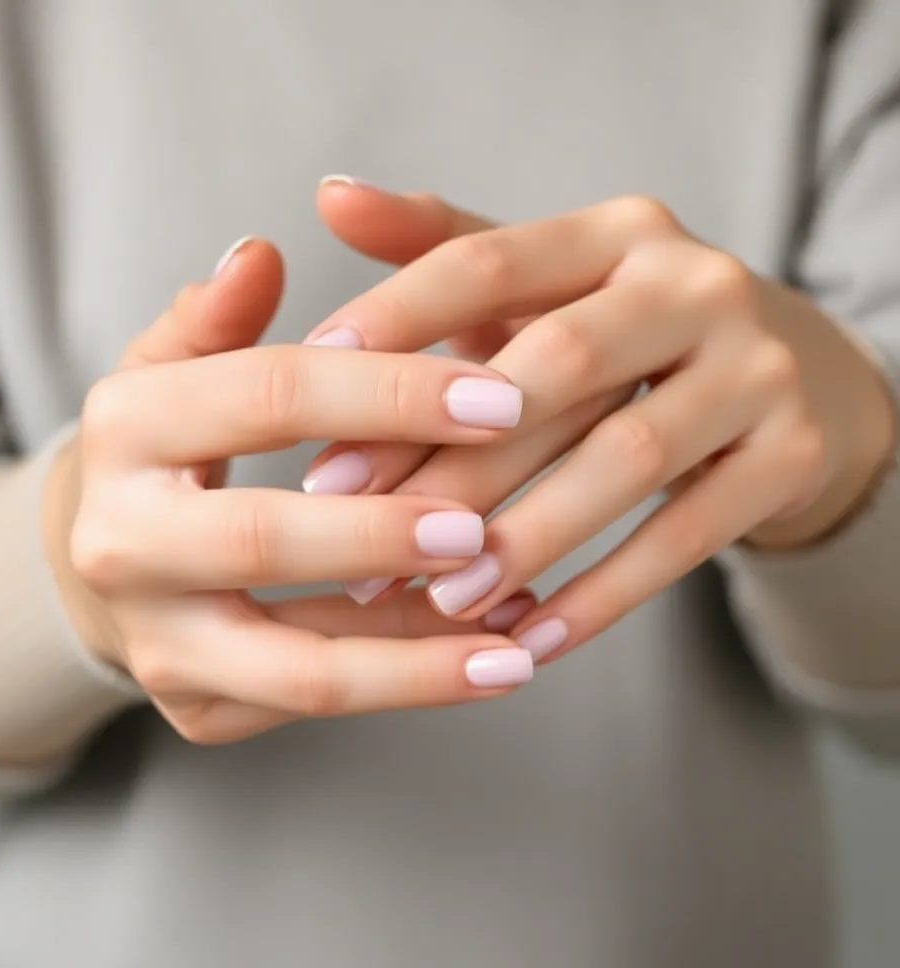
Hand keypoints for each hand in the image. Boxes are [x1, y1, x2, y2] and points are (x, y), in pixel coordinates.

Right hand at [45, 237, 537, 744]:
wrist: (116, 559)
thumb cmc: (174, 446)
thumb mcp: (179, 367)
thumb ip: (220, 315)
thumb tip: (259, 253)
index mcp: (121, 426)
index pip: (268, 393)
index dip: (388, 392)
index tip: (499, 398)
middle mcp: (117, 542)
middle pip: (268, 538)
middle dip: (390, 534)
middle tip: (490, 531)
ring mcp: (154, 641)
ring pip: (301, 667)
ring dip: (421, 659)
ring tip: (519, 647)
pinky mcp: (194, 707)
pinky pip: (317, 703)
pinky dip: (406, 681)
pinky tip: (485, 661)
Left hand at [304, 183, 896, 662]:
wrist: (789, 379)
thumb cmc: (624, 337)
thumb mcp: (546, 288)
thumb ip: (442, 250)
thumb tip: (329, 196)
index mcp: (619, 232)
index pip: (489, 259)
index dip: (395, 318)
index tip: (307, 380)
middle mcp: (696, 284)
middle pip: (555, 367)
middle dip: (447, 450)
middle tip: (346, 517)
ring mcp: (757, 368)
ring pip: (624, 458)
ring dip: (523, 536)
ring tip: (438, 599)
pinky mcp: (791, 454)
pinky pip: (685, 538)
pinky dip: (600, 594)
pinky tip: (528, 639)